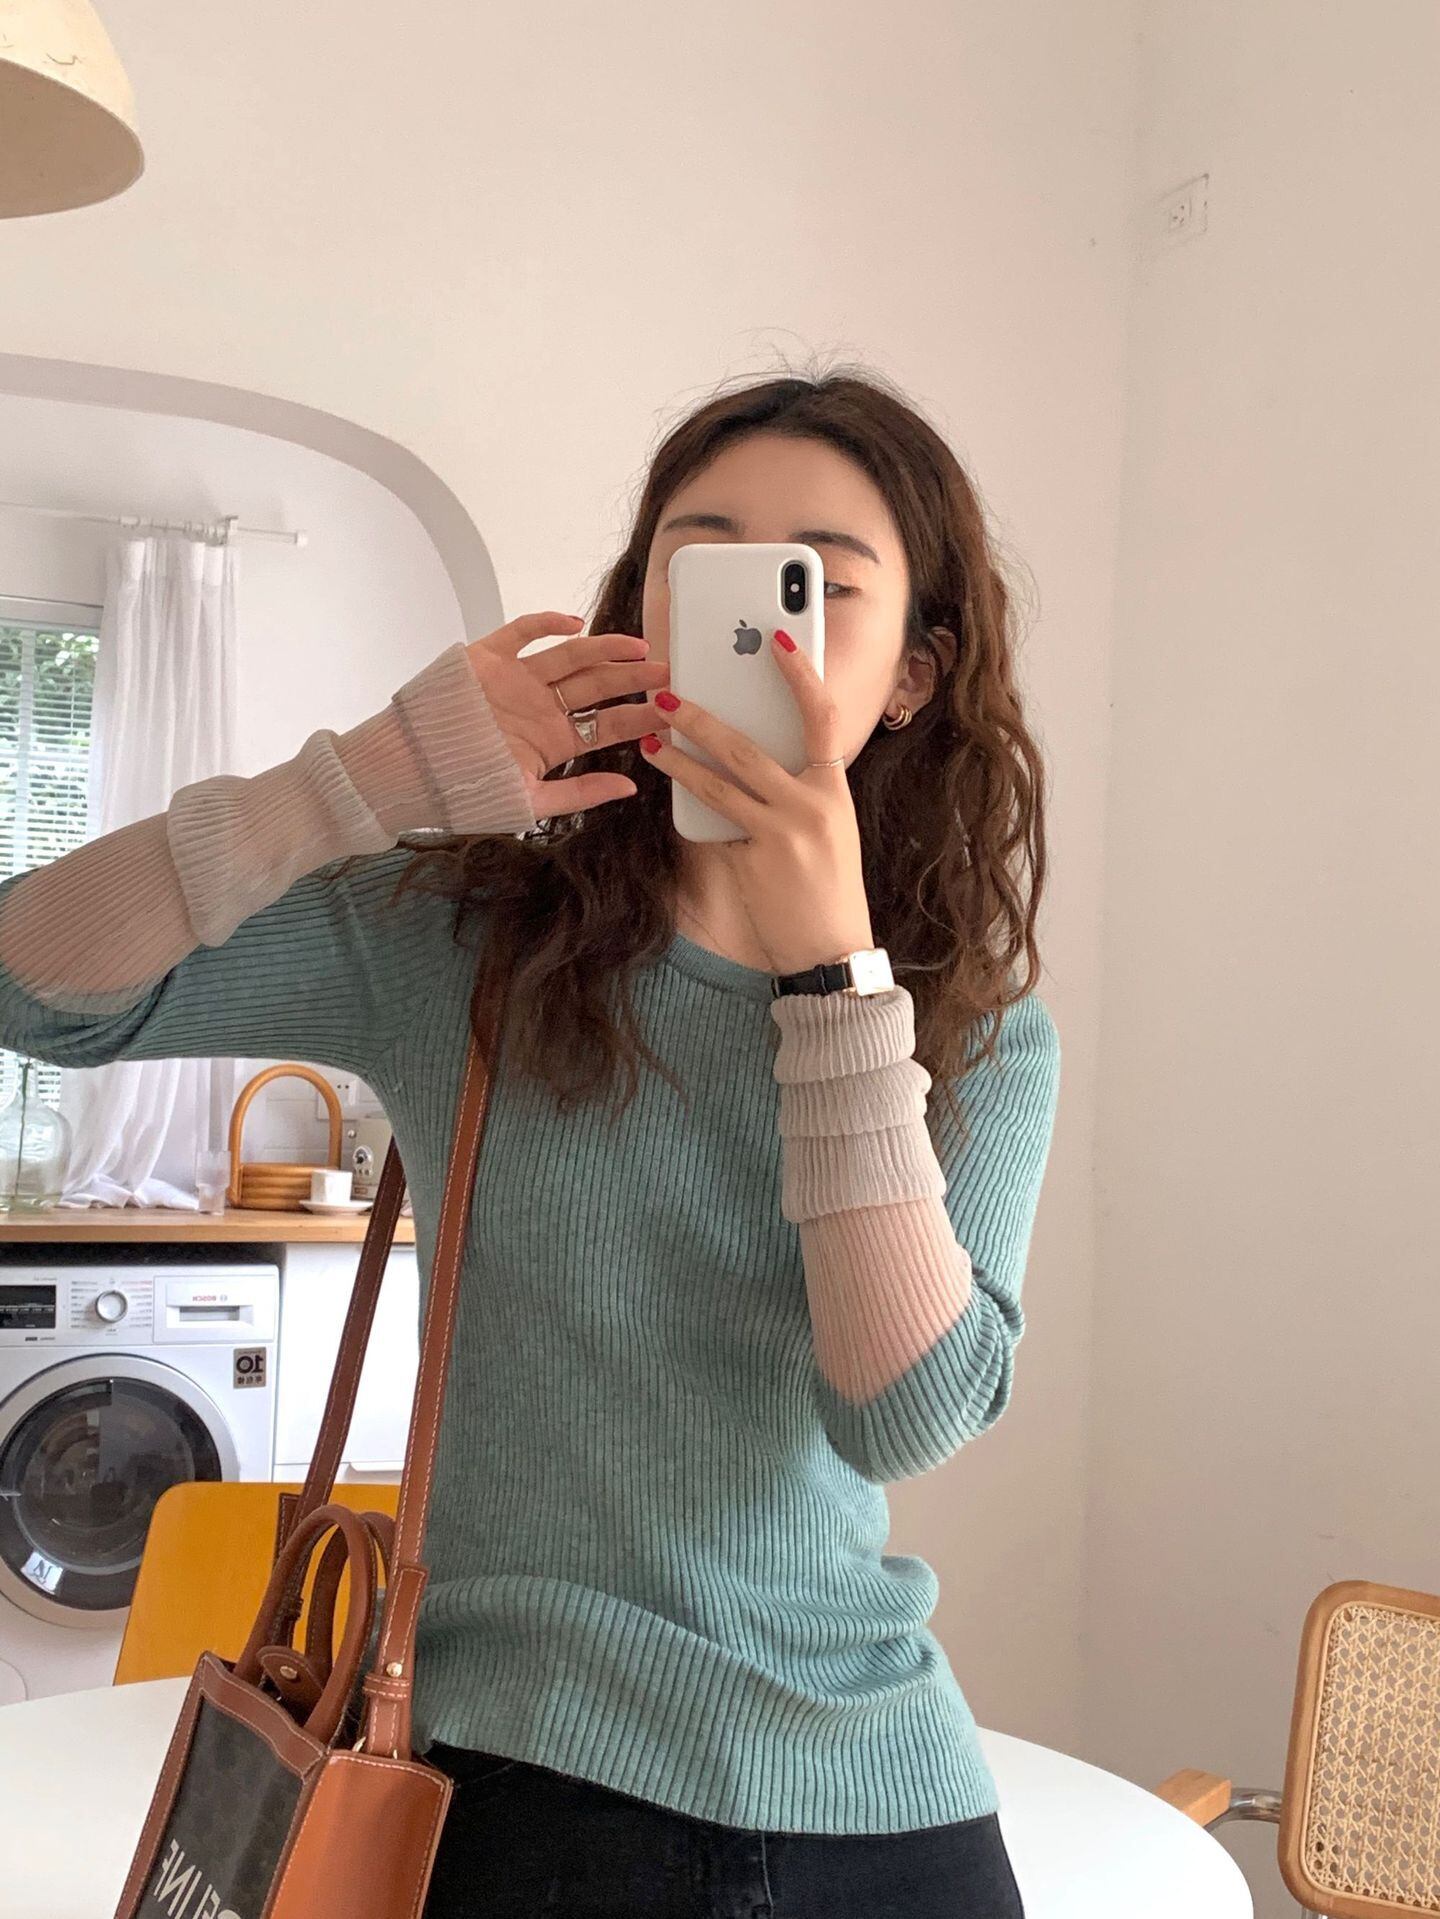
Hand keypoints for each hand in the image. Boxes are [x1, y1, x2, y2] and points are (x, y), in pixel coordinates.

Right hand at [466, 612, 671, 816]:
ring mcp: (517, 680)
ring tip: (639, 648)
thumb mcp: (529, 803)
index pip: (609, 724)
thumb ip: (580, 795)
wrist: (409, 772)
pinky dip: (547, 623)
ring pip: (570, 656)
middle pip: (598, 686)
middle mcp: (541, 707)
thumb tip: (631, 789)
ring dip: (605, 649)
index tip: (673, 709)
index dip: (641, 716)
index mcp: (555, 741)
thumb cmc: (464, 792)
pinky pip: (522, 633)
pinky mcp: (488, 659)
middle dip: (634, 678)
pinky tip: (576, 623)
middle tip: (669, 671)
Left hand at [641, 630, 877, 976]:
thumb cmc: (824, 890)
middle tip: (669, 694)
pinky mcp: (756, 858)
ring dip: (678, 758)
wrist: (831, 951)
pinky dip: (692, 806)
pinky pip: (714, 824)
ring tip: (651, 739)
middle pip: (747, 746)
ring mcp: (784, 831)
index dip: (801, 675)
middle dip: (703, 716)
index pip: (822, 717)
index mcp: (834, 789)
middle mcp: (812, 803)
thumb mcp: (824, 831)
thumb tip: (742, 759)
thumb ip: (792, 794)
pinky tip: (669, 788)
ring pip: (718, 782)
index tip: (778, 639)